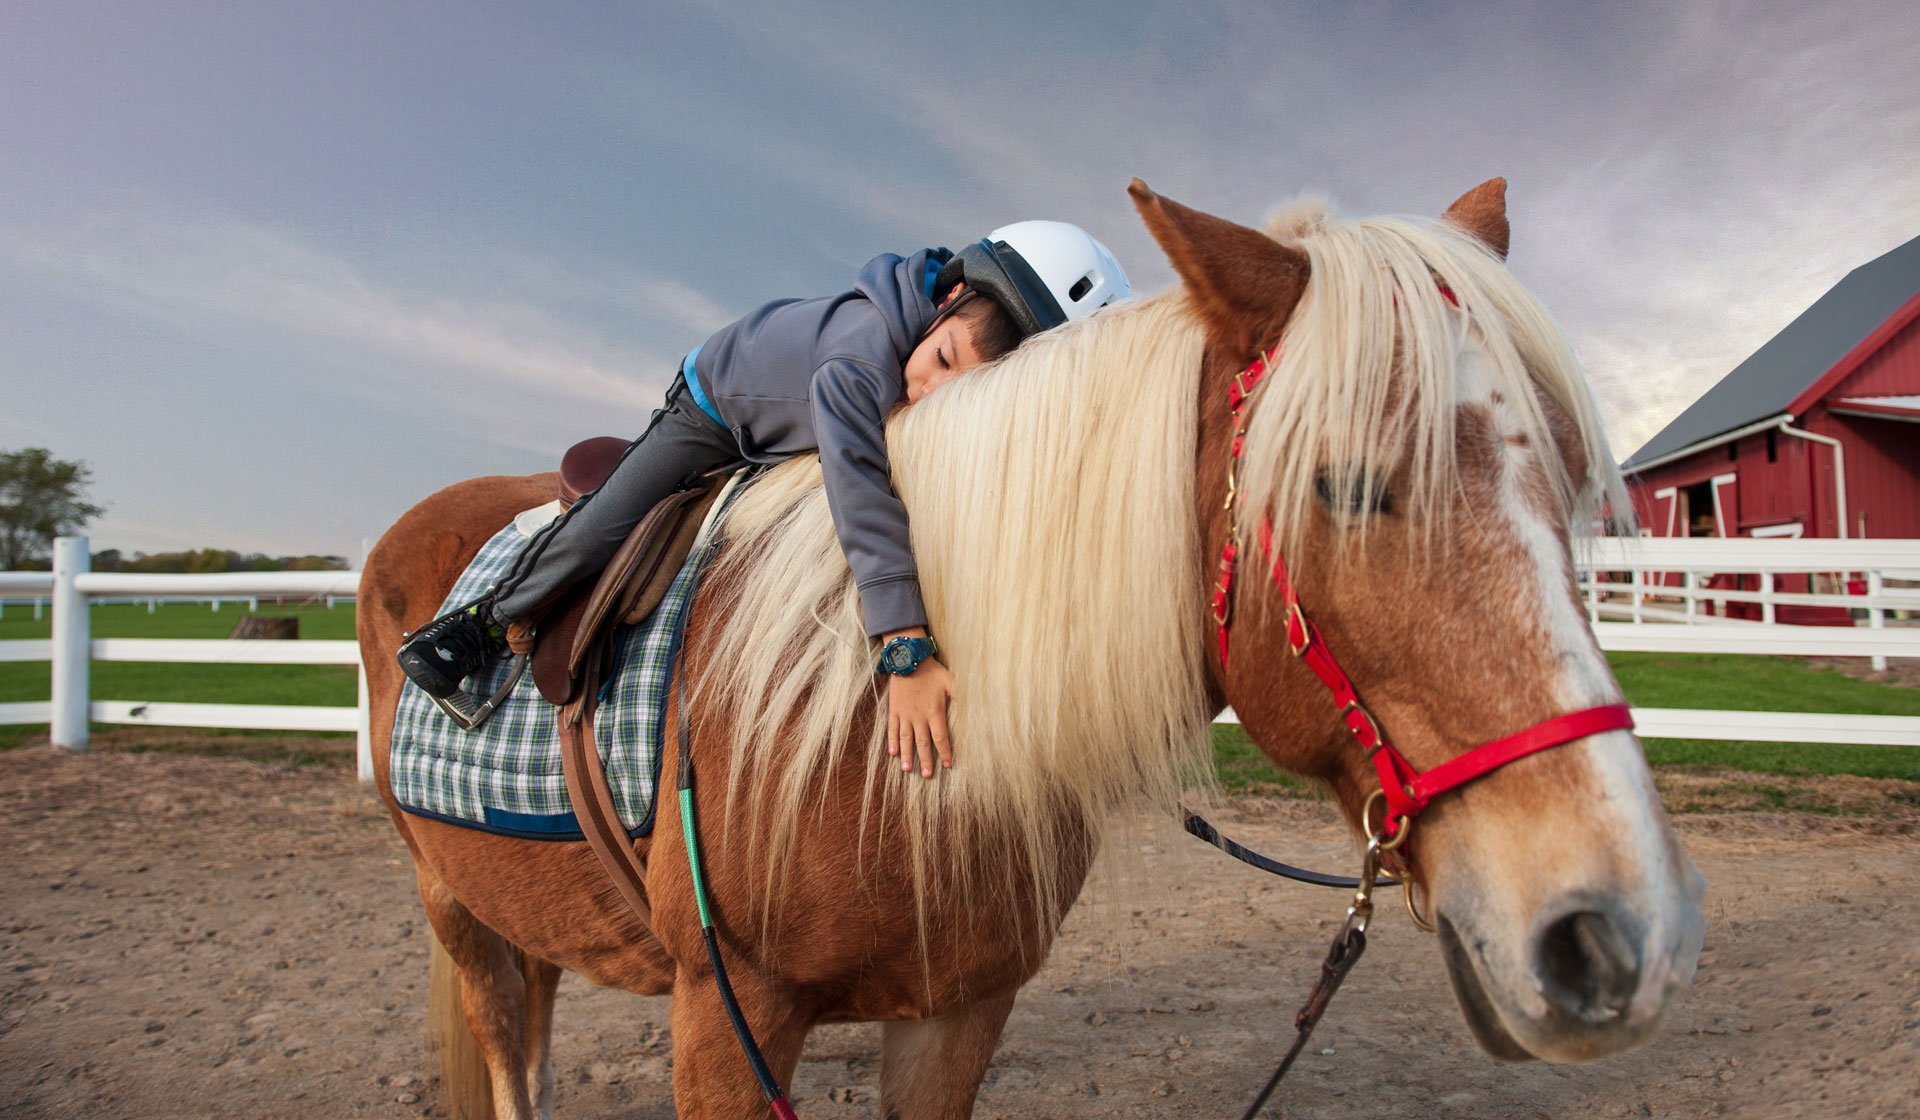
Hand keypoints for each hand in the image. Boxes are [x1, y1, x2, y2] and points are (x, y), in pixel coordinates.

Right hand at [887, 656, 954, 778]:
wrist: (908, 659)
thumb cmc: (932, 671)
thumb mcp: (951, 681)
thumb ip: (962, 694)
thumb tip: (978, 703)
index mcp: (935, 712)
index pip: (941, 737)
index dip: (945, 752)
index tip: (948, 765)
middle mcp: (919, 716)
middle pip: (922, 743)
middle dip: (926, 760)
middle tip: (927, 776)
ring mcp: (905, 714)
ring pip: (906, 739)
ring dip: (907, 755)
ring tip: (907, 769)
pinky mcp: (894, 709)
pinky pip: (892, 728)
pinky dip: (892, 741)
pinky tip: (892, 752)